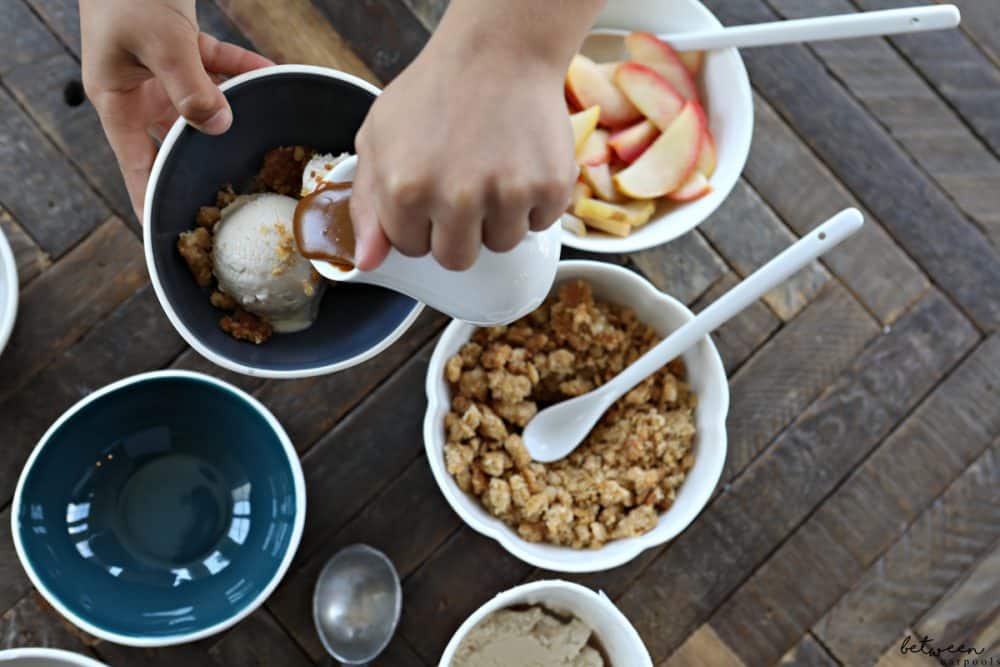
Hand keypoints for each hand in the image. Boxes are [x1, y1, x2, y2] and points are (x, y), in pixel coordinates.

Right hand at [80, 0, 273, 219]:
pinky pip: (222, 67)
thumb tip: (219, 126)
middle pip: (176, 141)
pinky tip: (274, 78)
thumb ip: (190, 86)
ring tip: (266, 144)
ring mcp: (164, 71)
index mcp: (118, 102)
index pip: (136, 166)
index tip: (174, 232)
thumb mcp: (159, 42)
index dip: (153, 200)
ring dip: (234, 115)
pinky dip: (246, 72)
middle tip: (237, 194)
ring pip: (205, 105)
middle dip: (205, 163)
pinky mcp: (185, 46)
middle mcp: (141, 93)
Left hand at [350, 0, 602, 270]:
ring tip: (494, 170)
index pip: (411, 248)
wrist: (499, 52)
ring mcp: (507, 194)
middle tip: (464, 187)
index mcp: (405, 190)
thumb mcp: (377, 138)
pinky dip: (535, 201)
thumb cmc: (435, 91)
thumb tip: (369, 262)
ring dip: (498, 218)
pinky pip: (541, 223)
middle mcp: (456, 198)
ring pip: (501, 244)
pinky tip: (520, 163)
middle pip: (457, 259)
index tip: (430, 192)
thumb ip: (366, 206)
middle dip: (458, 231)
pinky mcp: (550, 186)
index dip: (420, 222)